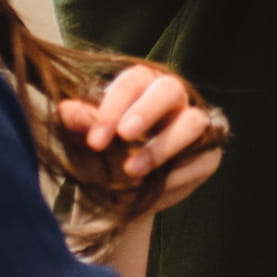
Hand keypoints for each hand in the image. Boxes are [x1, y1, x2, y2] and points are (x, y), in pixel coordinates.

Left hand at [59, 65, 224, 213]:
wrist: (116, 195)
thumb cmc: (99, 155)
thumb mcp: (81, 140)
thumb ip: (76, 122)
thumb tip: (68, 109)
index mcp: (141, 85)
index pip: (133, 81)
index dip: (115, 106)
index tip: (96, 138)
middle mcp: (173, 99)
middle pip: (170, 89)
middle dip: (147, 111)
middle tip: (123, 136)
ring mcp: (194, 126)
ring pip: (194, 122)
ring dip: (163, 146)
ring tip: (133, 171)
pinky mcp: (208, 156)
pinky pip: (205, 158)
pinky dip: (181, 173)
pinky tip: (157, 186)